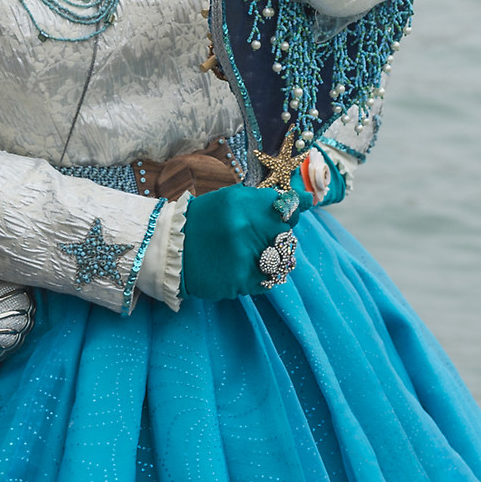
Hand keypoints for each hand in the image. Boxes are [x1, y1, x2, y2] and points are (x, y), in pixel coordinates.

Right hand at [177, 184, 299, 302]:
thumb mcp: (232, 199)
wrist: (171, 248)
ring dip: (271, 260)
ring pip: (280, 263)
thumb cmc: (206, 219)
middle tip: (257, 237)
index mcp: (243, 203)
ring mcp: (243, 257)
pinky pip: (265, 282)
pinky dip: (257, 276)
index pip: (289, 208)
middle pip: (286, 237)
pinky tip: (238, 267)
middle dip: (278, 238)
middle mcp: (245, 229)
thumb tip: (308, 200)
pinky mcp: (239, 282)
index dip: (290, 212)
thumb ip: (268, 200)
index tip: (286, 214)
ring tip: (247, 254)